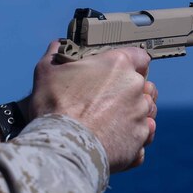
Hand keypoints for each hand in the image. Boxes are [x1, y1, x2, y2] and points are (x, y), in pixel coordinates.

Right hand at [20, 42, 157, 172]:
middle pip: (144, 86)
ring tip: (111, 123)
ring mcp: (140, 115)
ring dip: (133, 116)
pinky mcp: (139, 140)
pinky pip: (141, 138)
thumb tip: (57, 46)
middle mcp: (135, 87)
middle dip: (131, 92)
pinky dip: (130, 140)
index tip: (119, 72)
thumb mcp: (47, 71)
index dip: (131, 64)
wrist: (62, 146)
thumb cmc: (54, 106)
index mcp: (118, 65)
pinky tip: (113, 141)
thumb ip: (56, 53)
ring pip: (145, 113)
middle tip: (108, 101)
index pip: (140, 57)